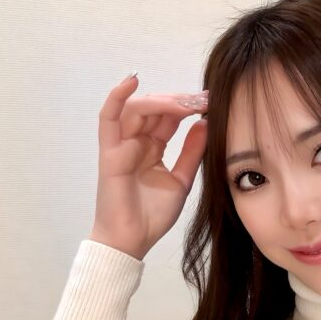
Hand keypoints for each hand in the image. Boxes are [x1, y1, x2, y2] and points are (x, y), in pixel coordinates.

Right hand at [90, 74, 208, 259]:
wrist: (133, 240)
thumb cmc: (152, 215)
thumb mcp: (181, 180)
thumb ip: (192, 152)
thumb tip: (205, 124)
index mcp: (153, 148)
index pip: (169, 118)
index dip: (189, 107)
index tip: (212, 101)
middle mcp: (136, 142)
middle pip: (155, 109)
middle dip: (180, 101)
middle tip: (203, 100)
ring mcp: (121, 144)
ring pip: (137, 109)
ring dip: (162, 101)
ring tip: (185, 102)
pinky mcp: (109, 151)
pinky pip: (108, 117)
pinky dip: (117, 96)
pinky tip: (132, 79)